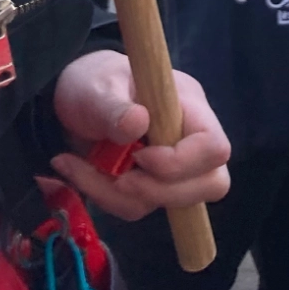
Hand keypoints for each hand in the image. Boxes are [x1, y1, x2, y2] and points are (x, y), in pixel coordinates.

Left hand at [50, 53, 231, 218]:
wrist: (74, 99)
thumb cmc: (93, 82)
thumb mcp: (96, 88)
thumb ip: (113, 107)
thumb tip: (137, 123)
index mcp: (189, 106)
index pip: (214, 147)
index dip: (182, 163)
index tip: (139, 157)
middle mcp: (190, 139)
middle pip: (211, 184)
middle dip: (160, 191)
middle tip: (119, 178)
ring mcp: (172, 167)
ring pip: (169, 204)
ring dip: (119, 195)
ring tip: (80, 166)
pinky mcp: (150, 185)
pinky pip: (137, 207)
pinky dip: (104, 196)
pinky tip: (79, 169)